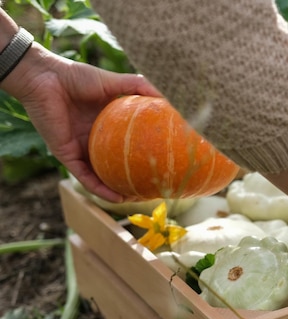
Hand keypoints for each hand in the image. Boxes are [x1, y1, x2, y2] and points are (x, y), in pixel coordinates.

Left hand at [1, 43, 160, 201]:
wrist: (45, 78)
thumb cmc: (78, 77)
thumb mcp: (116, 82)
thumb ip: (141, 87)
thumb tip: (170, 97)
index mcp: (105, 124)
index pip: (126, 144)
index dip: (142, 153)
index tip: (161, 161)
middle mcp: (94, 139)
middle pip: (114, 163)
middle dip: (129, 176)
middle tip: (150, 186)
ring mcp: (80, 149)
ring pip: (100, 176)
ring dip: (116, 190)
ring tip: (135, 200)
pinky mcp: (66, 156)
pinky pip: (85, 177)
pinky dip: (100, 189)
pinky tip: (115, 198)